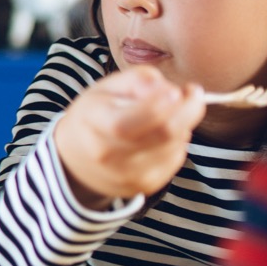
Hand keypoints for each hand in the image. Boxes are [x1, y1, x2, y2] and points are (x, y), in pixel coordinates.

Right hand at [54, 66, 205, 209]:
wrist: (75, 160)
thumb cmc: (94, 116)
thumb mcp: (106, 88)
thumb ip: (139, 79)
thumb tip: (171, 90)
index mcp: (96, 121)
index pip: (144, 113)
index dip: (169, 100)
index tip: (180, 89)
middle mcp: (110, 153)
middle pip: (167, 131)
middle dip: (189, 110)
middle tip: (192, 94)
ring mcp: (128, 173)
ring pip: (176, 145)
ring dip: (182, 125)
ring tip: (168, 115)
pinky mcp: (145, 186)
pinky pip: (175, 159)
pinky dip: (177, 143)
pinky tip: (161, 136)